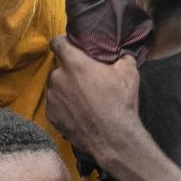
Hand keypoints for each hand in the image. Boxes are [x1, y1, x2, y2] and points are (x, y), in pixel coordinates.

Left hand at [45, 35, 141, 162]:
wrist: (113, 138)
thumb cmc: (120, 103)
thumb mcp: (129, 73)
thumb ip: (122, 58)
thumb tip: (122, 55)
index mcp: (74, 63)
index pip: (57, 42)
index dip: (63, 43)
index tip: (69, 47)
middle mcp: (58, 78)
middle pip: (59, 68)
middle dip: (70, 72)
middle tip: (86, 81)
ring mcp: (52, 98)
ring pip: (56, 87)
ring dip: (66, 90)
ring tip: (83, 101)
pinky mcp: (51, 116)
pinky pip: (55, 106)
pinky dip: (64, 107)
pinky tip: (78, 114)